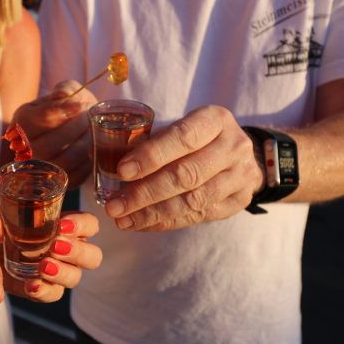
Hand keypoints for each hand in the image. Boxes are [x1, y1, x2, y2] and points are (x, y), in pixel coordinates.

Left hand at [0, 212, 101, 301]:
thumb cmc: (3, 229)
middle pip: (92, 256)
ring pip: (75, 277)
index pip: (90, 225)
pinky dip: (43, 291)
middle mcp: (69, 251)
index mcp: (67, 227)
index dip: (82, 225)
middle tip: (56, 246)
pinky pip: (52, 294)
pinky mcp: (43, 289)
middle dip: (77, 252)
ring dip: (62, 272)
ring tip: (44, 267)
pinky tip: (31, 285)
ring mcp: (59, 272)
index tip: (62, 225)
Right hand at [13, 81, 96, 187]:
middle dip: (74, 129)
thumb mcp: (64, 93)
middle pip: (48, 145)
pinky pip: (76, 175)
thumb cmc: (68, 109)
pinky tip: (92, 145)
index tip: (79, 104)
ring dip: (84, 143)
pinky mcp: (59, 182)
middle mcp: (24, 149)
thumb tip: (64, 95)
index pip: (37, 119)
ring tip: (92, 129)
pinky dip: (88, 159)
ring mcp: (40, 169)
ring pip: (64, 160)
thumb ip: (64, 90)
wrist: (72, 129)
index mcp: (22, 122)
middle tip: (88, 116)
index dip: (60, 111)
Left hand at [105, 105, 263, 230]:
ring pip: (192, 201)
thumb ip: (149, 139)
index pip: (182, 138)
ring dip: (152, 213)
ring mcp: (240, 177)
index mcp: (215, 119)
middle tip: (114, 206)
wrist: (240, 155)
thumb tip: (102, 156)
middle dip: (145, 193)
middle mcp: (234, 147)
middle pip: (186, 175)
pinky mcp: (237, 202)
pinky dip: (164, 222)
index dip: (151, 156)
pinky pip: (197, 216)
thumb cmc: (195, 138)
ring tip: (122, 219)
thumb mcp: (178, 126)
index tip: (122, 172)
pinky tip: (141, 223)